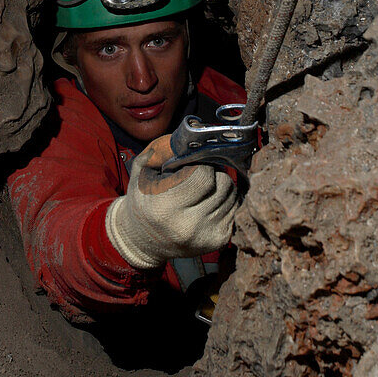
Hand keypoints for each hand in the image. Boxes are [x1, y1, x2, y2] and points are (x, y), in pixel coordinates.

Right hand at [105, 135, 237, 269]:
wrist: (142, 240)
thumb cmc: (143, 199)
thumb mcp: (142, 170)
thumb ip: (162, 149)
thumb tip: (191, 135)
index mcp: (165, 206)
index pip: (204, 175)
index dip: (202, 163)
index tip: (195, 163)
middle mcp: (188, 226)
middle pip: (224, 184)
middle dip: (216, 173)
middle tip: (202, 173)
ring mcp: (205, 236)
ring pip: (233, 196)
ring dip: (222, 187)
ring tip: (203, 189)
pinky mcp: (219, 241)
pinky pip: (235, 210)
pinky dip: (225, 202)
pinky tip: (209, 202)